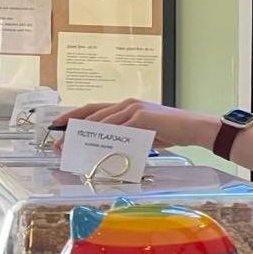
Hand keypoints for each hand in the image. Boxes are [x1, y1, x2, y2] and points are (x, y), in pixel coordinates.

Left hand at [56, 99, 217, 148]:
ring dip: (85, 136)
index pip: (94, 109)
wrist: (193, 128)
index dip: (74, 116)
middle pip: (92, 114)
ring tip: (73, 147)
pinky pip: (118, 129)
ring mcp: (133, 109)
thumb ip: (126, 136)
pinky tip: (96, 147)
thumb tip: (108, 149)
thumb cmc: (172, 131)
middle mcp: (127, 104)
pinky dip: (106, 138)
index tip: (58, 126)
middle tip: (59, 141)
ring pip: (102, 122)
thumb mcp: (143, 134)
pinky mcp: (141, 117)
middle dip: (72, 128)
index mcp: (126, 106)